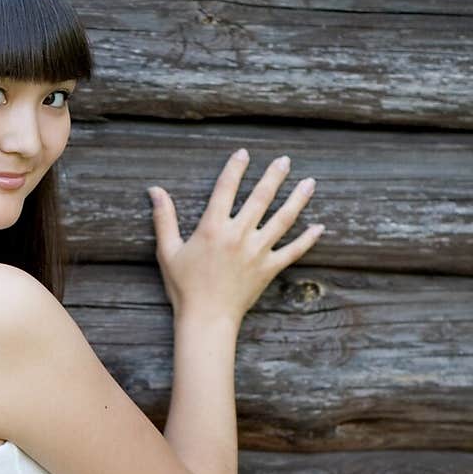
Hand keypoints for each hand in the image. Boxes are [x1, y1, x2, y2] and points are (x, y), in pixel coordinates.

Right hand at [148, 149, 323, 322]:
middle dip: (274, 176)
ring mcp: (257, 251)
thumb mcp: (167, 251)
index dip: (235, 168)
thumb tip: (154, 190)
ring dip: (298, 199)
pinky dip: (307, 240)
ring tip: (309, 182)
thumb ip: (164, 218)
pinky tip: (319, 227)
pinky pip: (293, 251)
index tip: (244, 154)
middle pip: (261, 197)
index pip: (226, 188)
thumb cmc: (184, 287)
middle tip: (285, 160)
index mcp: (213, 228)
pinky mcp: (268, 269)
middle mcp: (238, 235)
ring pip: (283, 219)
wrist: (206, 319)